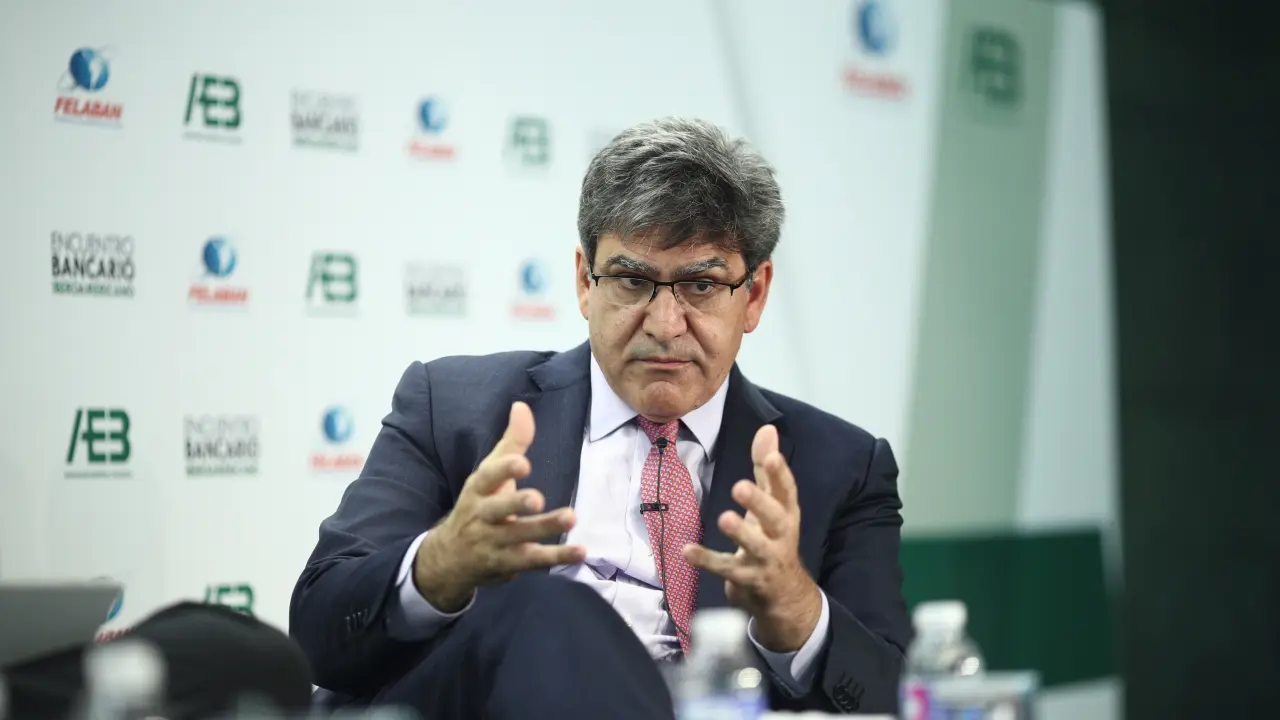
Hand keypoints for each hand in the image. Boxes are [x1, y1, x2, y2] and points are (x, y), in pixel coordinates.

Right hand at [413, 401, 585, 610]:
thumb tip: (522, 405)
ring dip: (545, 528)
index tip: (523, 463)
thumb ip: (511, 442)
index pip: (487, 478)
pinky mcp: (510, 564)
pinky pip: (534, 561)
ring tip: (571, 517)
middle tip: (537, 499)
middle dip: (516, 504)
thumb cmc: (479, 505)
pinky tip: (580, 552)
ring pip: (520, 536)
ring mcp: (495, 543)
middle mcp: (483, 516)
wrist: (450, 558)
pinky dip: (557, 557)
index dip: (504, 470)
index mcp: (478, 490)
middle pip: (499, 510)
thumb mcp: (489, 474)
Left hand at [683, 424, 821, 652]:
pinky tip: (686, 550)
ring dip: (741, 533)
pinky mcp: (747, 579)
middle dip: (759, 502)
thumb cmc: (775, 538)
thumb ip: (766, 469)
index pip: (786, 491)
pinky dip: (706, 560)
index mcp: (787, 513)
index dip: (780, 474)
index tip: (771, 457)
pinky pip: (726, 569)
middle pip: (774, 518)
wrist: (785, 595)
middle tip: (739, 486)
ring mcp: (766, 559)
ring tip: (723, 518)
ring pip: (755, 546)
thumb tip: (768, 428)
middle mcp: (781, 535)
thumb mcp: (774, 504)